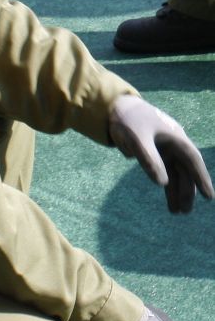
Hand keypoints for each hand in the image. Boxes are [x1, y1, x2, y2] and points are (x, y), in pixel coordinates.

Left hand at [109, 94, 213, 212]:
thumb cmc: (128, 120)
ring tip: (175, 211)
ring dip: (175, 190)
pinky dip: (165, 182)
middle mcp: (173, 143)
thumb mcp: (138, 139)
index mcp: (175, 137)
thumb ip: (149, 159)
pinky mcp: (154, 151)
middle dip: (186, 191)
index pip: (193, 160)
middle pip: (185, 170)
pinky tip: (166, 194)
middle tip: (184, 212)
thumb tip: (163, 183)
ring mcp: (164, 147)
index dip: (201, 178)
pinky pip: (163, 170)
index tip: (209, 197)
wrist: (115, 108)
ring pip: (175, 172)